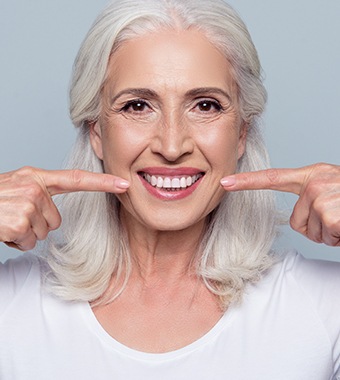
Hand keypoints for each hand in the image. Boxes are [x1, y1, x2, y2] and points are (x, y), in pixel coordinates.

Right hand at [0, 166, 129, 250]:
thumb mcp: (14, 189)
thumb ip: (38, 194)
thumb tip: (53, 216)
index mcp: (35, 177)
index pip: (75, 179)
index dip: (102, 182)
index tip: (124, 184)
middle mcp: (34, 186)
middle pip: (56, 219)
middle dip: (36, 224)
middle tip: (13, 217)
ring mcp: (27, 202)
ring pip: (43, 232)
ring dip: (24, 233)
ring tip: (5, 222)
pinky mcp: (19, 219)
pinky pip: (28, 241)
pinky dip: (14, 242)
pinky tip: (2, 230)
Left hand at [221, 163, 339, 245]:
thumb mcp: (333, 192)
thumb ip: (312, 198)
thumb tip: (299, 219)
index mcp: (313, 175)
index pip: (274, 178)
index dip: (247, 182)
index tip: (225, 182)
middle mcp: (315, 181)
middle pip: (296, 221)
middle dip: (318, 228)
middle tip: (339, 218)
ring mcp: (322, 195)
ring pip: (311, 232)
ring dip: (331, 233)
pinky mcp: (330, 211)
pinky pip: (326, 236)